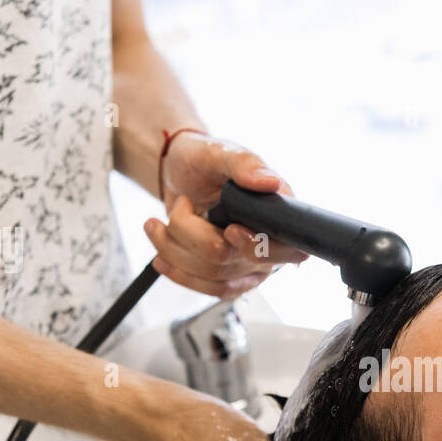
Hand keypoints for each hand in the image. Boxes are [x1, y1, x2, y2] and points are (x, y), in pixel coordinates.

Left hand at [144, 133, 308, 297]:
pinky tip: (162, 256)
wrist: (179, 173)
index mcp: (279, 213)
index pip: (285, 249)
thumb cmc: (204, 159)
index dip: (254, 246)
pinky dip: (178, 272)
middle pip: (232, 260)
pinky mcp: (228, 276)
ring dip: (174, 249)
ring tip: (156, 224)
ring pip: (212, 276)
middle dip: (191, 235)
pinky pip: (206, 288)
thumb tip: (271, 182)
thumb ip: (245, 164)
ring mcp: (249, 263)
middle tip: (181, 207)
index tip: (229, 230)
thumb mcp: (220, 152)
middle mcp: (270, 243)